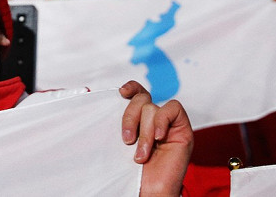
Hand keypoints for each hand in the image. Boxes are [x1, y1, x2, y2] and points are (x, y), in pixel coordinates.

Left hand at [119, 81, 192, 196]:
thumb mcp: (119, 142)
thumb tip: (92, 96)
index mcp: (139, 119)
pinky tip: (158, 138)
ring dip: (144, 132)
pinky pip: (173, 109)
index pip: (137, 93)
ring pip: (151, 107)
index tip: (121, 92)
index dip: (131, 88)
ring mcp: (169, 124)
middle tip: (127, 141)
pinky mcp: (183, 130)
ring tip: (141, 154)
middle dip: (130, 118)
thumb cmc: (134, 171)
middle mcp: (154, 119)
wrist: (151, 191)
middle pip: (141, 98)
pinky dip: (162, 121)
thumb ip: (116, 122)